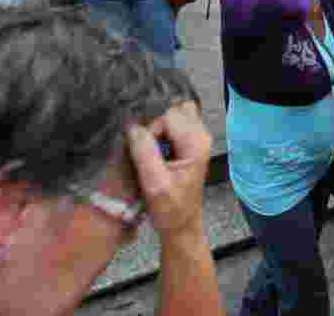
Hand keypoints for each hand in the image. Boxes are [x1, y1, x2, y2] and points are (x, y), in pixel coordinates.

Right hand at [126, 100, 211, 237]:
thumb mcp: (154, 183)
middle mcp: (200, 135)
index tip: (146, 151)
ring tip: (153, 148)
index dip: (152, 129)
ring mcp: (196, 138)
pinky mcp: (189, 142)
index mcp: (196, 143)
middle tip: (150, 147)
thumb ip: (145, 152)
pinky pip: (174, 123)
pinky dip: (162, 130)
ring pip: (175, 112)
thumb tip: (132, 126)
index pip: (169, 116)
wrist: (181, 225)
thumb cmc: (170, 208)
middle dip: (156, 123)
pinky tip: (156, 149)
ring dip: (160, 125)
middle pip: (175, 108)